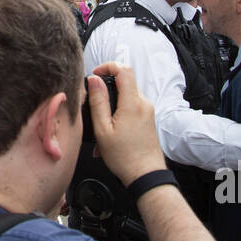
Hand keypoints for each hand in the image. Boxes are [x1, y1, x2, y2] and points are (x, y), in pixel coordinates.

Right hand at [87, 62, 161, 187]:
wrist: (146, 175)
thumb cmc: (124, 157)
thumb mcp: (103, 129)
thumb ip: (98, 101)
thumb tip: (94, 80)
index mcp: (132, 103)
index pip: (124, 70)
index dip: (108, 66)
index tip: (95, 74)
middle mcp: (143, 103)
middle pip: (124, 82)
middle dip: (106, 91)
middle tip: (93, 107)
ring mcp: (148, 111)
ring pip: (126, 97)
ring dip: (111, 106)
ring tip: (101, 128)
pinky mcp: (148, 119)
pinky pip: (131, 108)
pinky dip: (118, 115)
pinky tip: (110, 134)